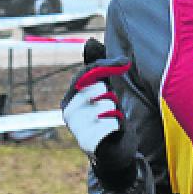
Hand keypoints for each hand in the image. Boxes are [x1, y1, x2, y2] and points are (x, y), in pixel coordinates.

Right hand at [62, 38, 136, 188]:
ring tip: (112, 122)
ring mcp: (76, 128)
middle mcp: (67, 112)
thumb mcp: (103, 90)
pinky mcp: (88, 142)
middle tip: (111, 109)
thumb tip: (89, 40)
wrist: (112, 153)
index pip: (87, 72)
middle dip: (113, 96)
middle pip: (101, 88)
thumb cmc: (108, 118)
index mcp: (69, 98)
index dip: (107, 65)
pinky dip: (119, 127)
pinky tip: (113, 133)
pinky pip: (113, 123)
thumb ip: (97, 67)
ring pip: (109, 106)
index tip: (124, 63)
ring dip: (118, 113)